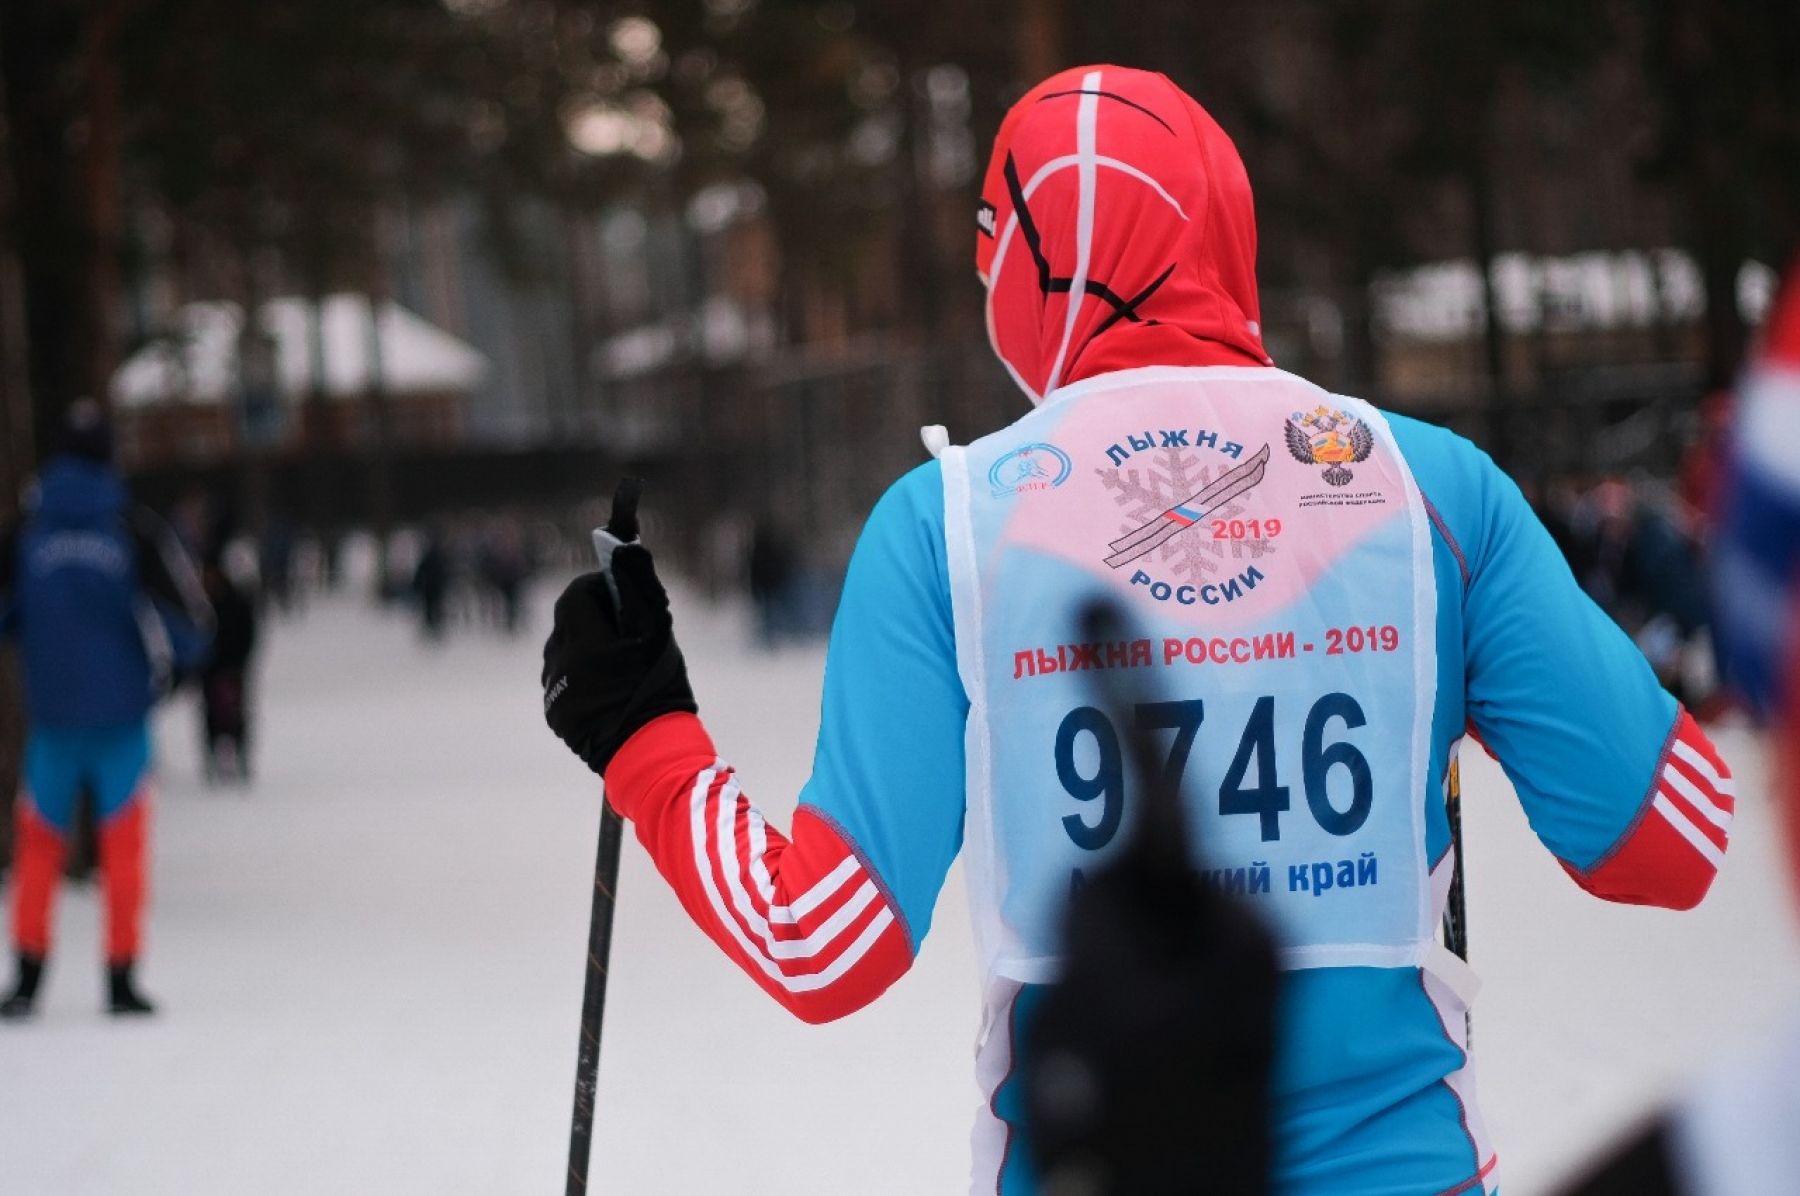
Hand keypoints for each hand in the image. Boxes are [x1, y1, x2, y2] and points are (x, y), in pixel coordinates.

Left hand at [541, 543, 696, 776]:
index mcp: (584, 640)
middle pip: (566, 622)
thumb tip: (626, 550)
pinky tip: (606, 688)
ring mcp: (555, 690)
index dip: (597, 588)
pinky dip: (579, 676)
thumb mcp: (658, 635)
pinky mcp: (554, 713)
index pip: (576, 594)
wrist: (648, 753)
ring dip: (583, 647)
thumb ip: (639, 589)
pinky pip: (562, 680)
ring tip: (616, 662)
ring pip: (562, 652)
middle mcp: (561, 663)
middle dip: (591, 617)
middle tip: (623, 629)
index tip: (619, 595)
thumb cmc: (659, 690)